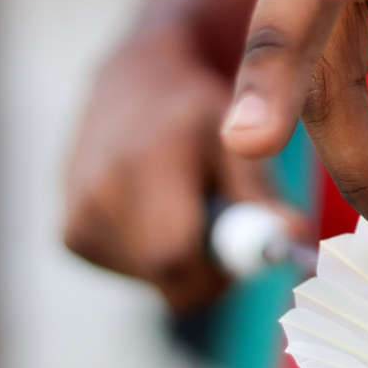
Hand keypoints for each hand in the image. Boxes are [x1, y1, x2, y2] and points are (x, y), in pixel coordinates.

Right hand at [64, 23, 302, 311]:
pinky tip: (158, 213)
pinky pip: (134, 273)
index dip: (220, 272)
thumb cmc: (199, 116)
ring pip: (155, 280)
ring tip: (189, 208)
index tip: (249, 257)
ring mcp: (77, 217)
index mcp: (144, 162)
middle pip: (167, 278)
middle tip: (231, 235)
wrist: (133, 87)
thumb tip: (296, 237)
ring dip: (186, 262)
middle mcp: (98, 192)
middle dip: (211, 272)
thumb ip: (261, 193)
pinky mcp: (71, 237)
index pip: (174, 254)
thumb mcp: (237, 143)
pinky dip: (158, 257)